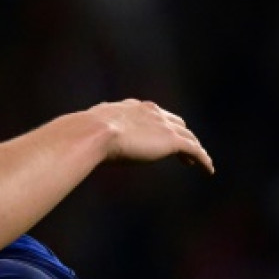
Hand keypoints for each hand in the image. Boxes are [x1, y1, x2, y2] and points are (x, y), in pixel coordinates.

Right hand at [89, 100, 214, 172]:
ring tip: (200, 161)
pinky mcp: (172, 141)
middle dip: (181, 135)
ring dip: (195, 148)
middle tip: (184, 149)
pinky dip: (203, 159)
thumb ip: (89, 133)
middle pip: (176, 123)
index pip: (154, 115)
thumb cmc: (82, 135)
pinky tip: (208, 170)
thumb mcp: (87, 131)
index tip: (161, 136)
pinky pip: (194, 150)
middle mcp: (152, 113)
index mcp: (132, 108)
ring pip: (189, 137)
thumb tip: (71, 140)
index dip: (160, 126)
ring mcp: (164, 126)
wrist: (92, 133)